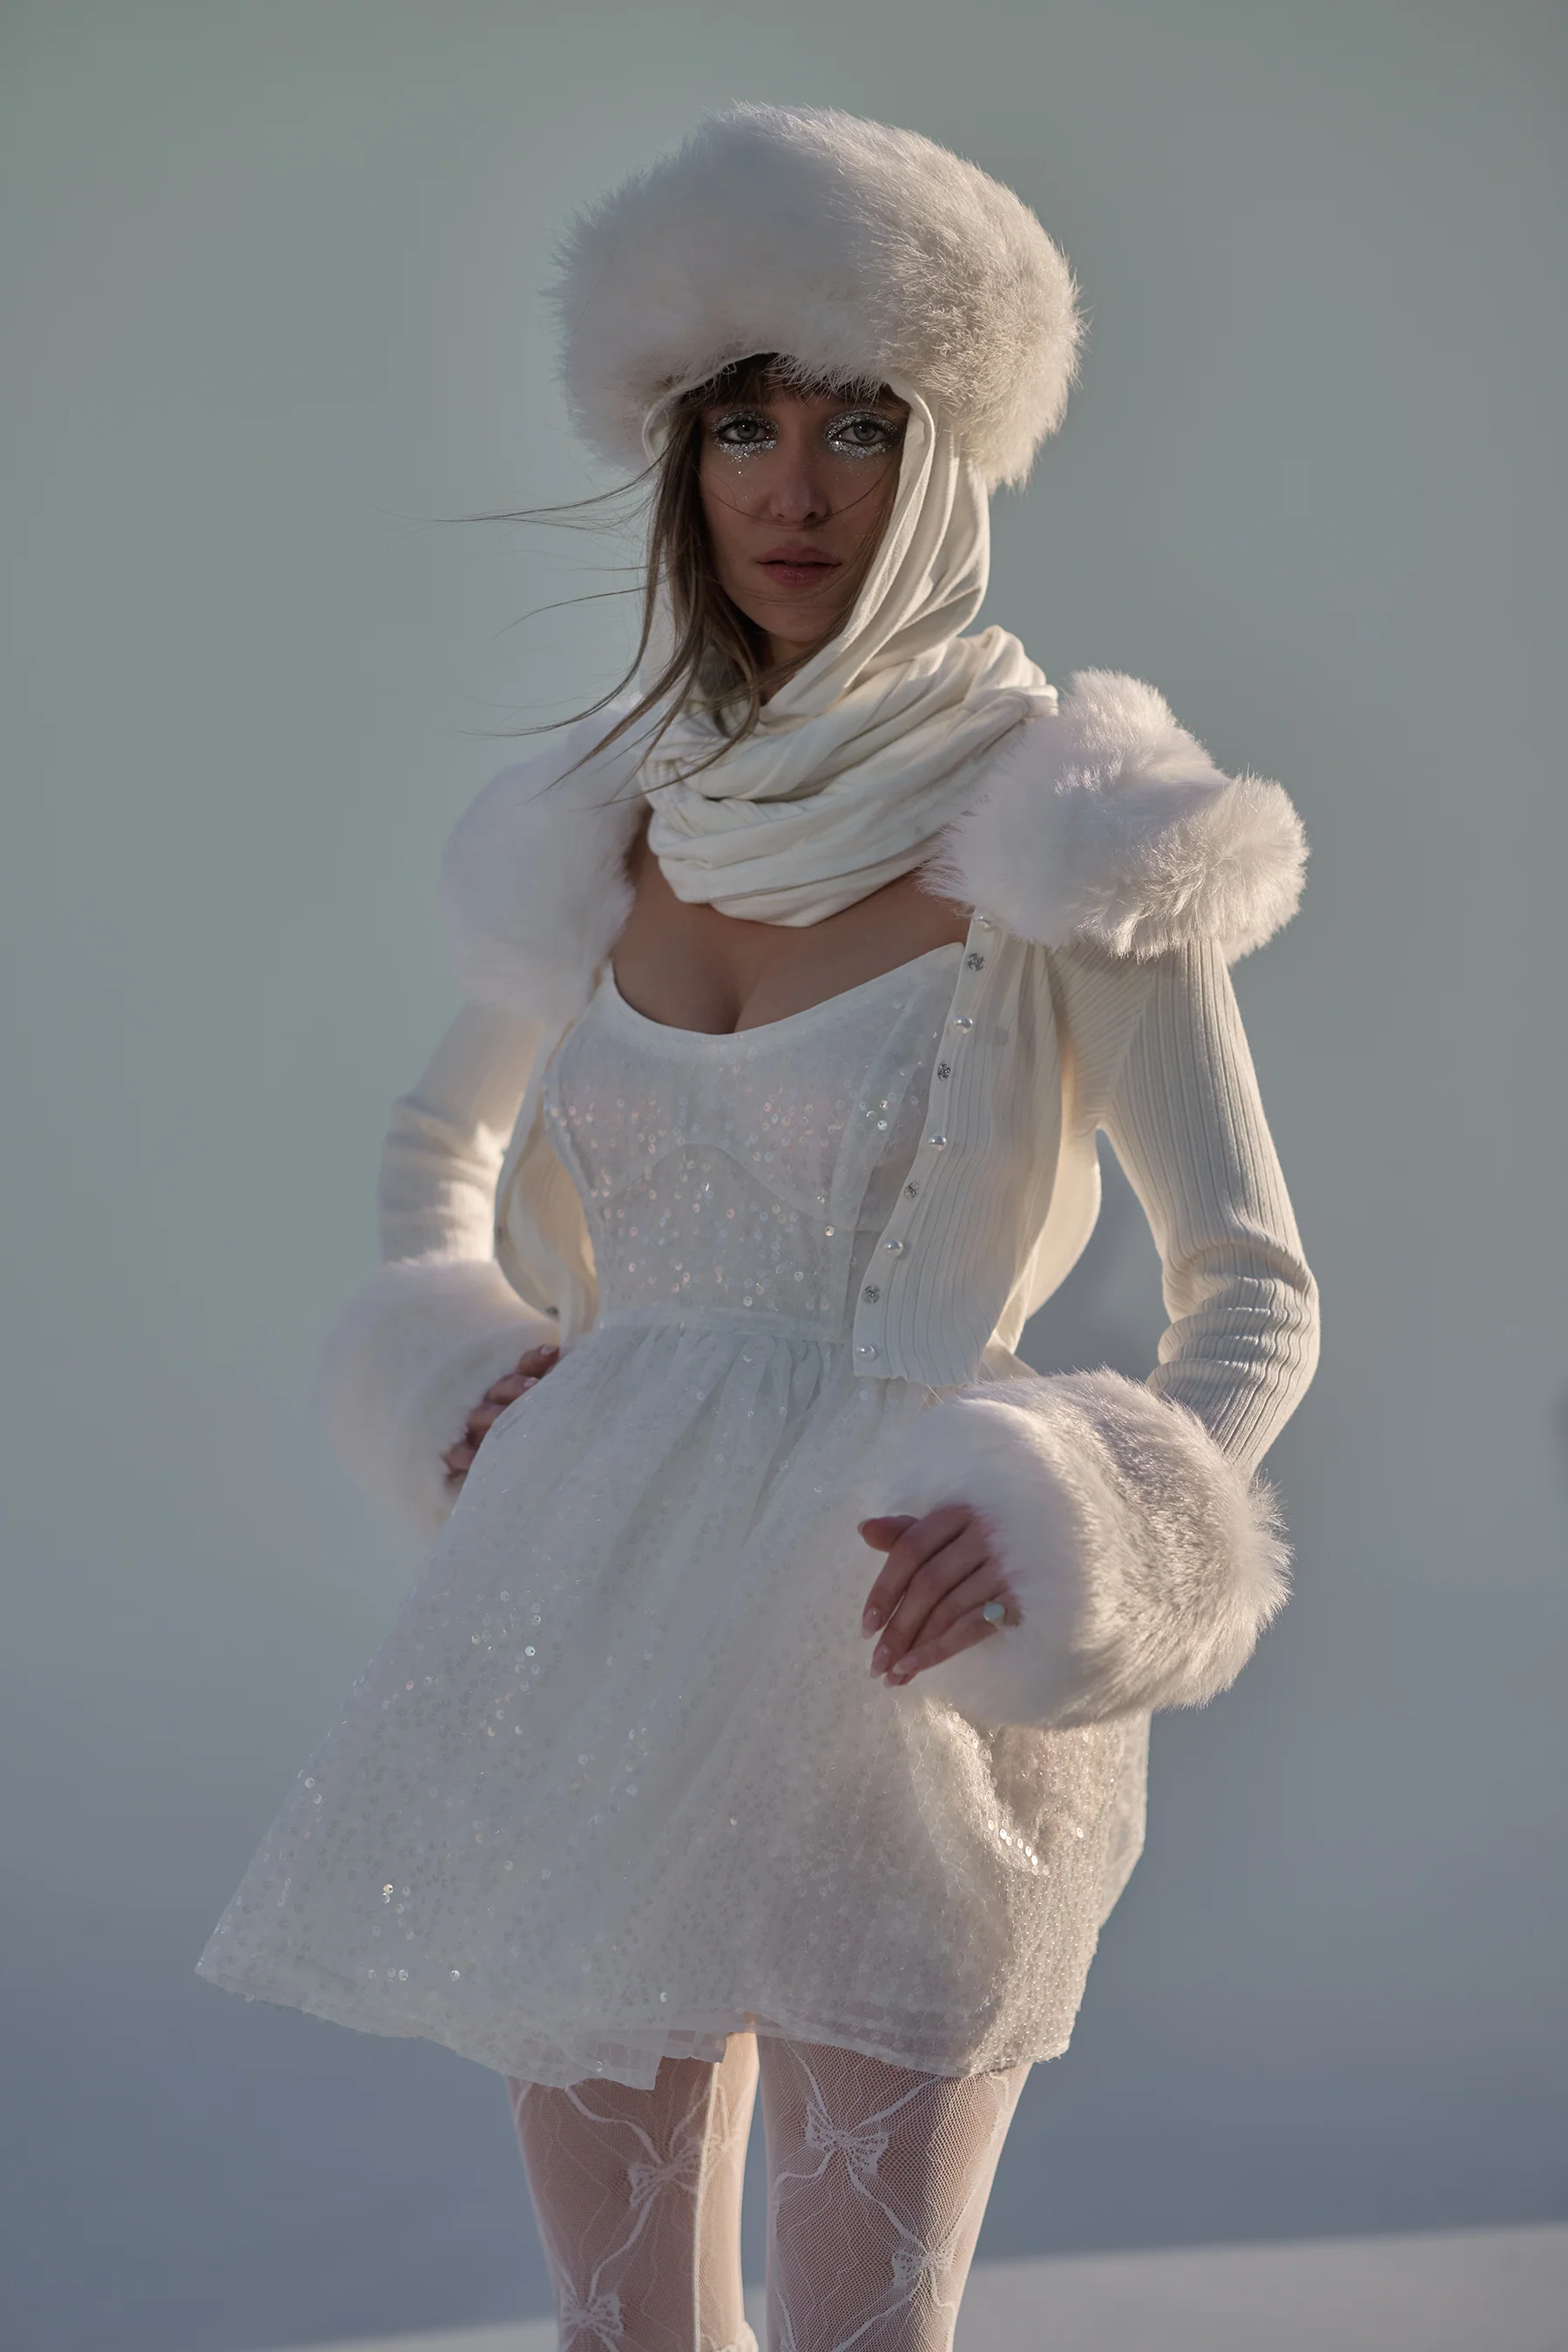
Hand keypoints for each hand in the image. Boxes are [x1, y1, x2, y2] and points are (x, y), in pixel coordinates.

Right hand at [442, 1341, 558, 1484]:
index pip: (524, 1369)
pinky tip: (475, 1459)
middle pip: (501, 1389)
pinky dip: (464, 1454)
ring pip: (479, 1416)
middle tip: (534, 1386)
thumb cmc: (532, 1440)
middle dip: (516, 1386)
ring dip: (494, 1415)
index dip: (535, 1360)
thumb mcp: (546, 1418)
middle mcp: (494, 1405)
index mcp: (515, 1392)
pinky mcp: (460, 1455)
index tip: (553, 1352)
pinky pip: (457, 1452)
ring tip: (507, 1419)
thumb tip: (588, 1385)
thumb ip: (560, 1401)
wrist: (504, 1478)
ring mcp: (475, 1429)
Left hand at [858, 1506, 1016, 1685]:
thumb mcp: (954, 1529)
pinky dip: (938, 1651)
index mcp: (960, 1512)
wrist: (1064, 1548)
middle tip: (874, 1665)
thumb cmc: (996, 1538)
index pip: (911, 1550)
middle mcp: (985, 1534)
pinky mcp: (1022, 1597)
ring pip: (948, 1610)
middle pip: (927, 1584)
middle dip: (897, 1629)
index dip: (884, 1589)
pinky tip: (915, 1668)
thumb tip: (864, 1530)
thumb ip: (909, 1532)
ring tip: (890, 1676)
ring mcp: (1006, 1566)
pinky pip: (972, 1628)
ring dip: (914, 1646)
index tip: (866, 1627)